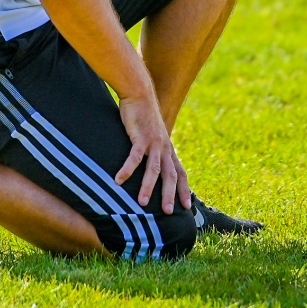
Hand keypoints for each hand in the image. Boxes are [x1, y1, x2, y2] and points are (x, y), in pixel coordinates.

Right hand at [115, 95, 189, 213]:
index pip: (180, 173)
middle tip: (169, 213)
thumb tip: (150, 165)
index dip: (184, 190)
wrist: (139, 94)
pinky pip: (134, 157)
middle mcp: (164, 148)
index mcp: (168, 149)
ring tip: (143, 203)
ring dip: (148, 187)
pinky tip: (119, 180)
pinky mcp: (140, 137)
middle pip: (170, 175)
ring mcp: (153, 143)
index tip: (187, 207)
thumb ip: (153, 150)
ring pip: (154, 169)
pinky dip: (127, 170)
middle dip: (170, 194)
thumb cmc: (144, 116)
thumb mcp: (152, 136)